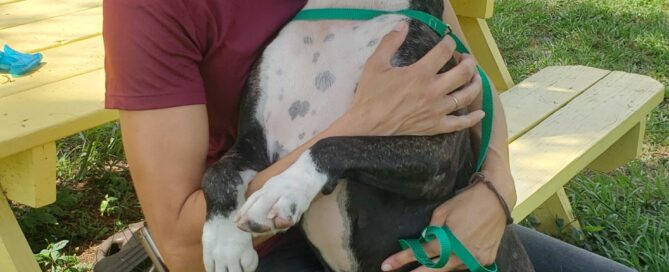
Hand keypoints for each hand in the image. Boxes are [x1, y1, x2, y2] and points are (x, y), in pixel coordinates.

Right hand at [337, 22, 483, 136]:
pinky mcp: (435, 126)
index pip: (444, 52)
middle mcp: (433, 91)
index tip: (448, 42)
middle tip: (465, 58)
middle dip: (468, 61)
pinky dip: (472, 119)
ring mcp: (437, 110)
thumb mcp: (375, 64)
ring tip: (474, 77)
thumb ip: (390, 42)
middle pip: (463, 73)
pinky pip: (460, 123)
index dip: (449, 43)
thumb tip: (402, 25)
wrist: (366, 125)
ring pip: (467, 95)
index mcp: (420, 74)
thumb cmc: (370, 95)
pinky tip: (480, 114)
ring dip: (475, 83)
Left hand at [382, 179, 508, 270]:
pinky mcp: (487, 259)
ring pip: (453, 267)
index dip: (403, 259)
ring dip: (442, 263)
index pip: (422, 254)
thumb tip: (424, 241)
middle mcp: (463, 252)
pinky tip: (455, 253)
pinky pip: (467, 264)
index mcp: (449, 240)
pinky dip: (458, 260)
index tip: (386, 266)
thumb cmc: (467, 201)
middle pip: (436, 268)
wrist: (497, 199)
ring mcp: (476, 258)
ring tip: (432, 259)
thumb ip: (431, 229)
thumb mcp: (443, 210)